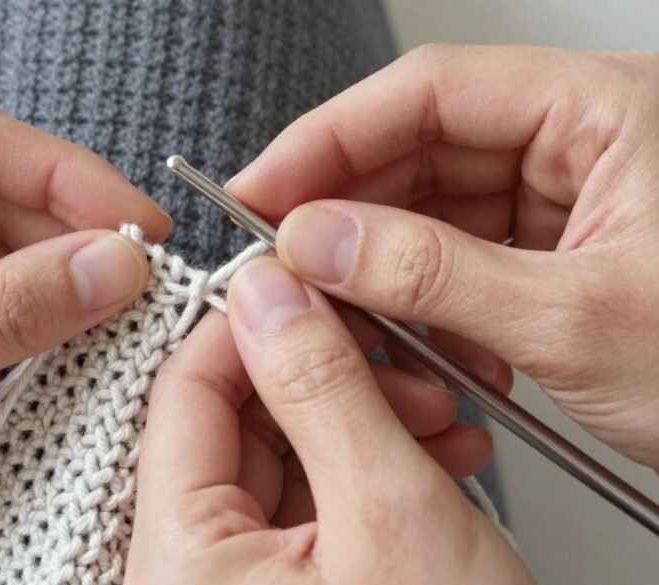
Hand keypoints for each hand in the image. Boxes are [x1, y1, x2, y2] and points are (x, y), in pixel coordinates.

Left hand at [126, 259, 529, 583]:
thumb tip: (270, 295)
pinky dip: (371, 470)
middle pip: (236, 422)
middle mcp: (192, 576)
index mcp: (181, 562)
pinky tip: (430, 457)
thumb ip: (321, 389)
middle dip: (326, 377)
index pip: (185, 393)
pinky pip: (312, 503)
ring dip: (362, 419)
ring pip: (284, 457)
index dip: (248, 325)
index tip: (304, 286)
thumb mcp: (388, 515)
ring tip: (435, 417)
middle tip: (396, 359)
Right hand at [229, 45, 658, 469]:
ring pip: (435, 210)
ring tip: (350, 318)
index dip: (330, 139)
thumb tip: (322, 242)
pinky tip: (419, 345)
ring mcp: (573, 200)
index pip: (432, 93)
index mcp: (608, 112)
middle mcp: (586, 142)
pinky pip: (464, 259)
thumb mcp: (581, 321)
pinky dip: (426, 305)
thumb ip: (436, 275)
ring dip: (383, 269)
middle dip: (348, 212)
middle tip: (287, 264)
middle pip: (423, 148)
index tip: (263, 192)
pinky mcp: (562, 255)